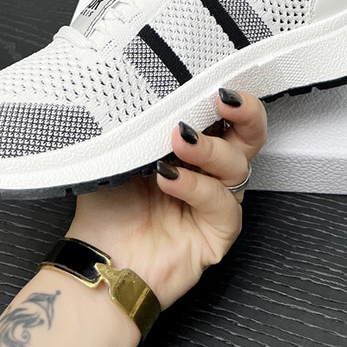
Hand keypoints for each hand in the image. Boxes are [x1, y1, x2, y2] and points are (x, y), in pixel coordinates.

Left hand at [66, 90, 266, 309]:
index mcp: (190, 149)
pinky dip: (197, 187)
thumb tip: (151, 92)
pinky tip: (170, 180)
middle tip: (224, 101)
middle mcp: (208, 173)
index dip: (230, 99)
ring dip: (209, 150)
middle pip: (249, 137)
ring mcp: (215, 204)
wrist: (97, 261)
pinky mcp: (218, 233)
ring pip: (237, 167)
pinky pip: (222, 204)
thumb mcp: (119, 154)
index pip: (224, 117)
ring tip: (178, 142)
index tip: (217, 84)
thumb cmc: (105, 210)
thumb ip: (141, 125)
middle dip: (246, 114)